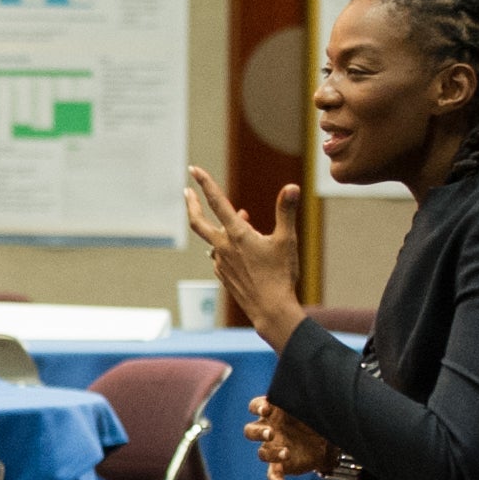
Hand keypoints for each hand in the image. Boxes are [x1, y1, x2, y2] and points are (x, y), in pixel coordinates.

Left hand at [182, 169, 305, 347]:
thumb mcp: (287, 240)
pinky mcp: (223, 276)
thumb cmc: (281, 275)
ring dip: (221, 227)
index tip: (194, 169)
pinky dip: (226, 246)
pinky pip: (219, 256)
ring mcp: (220, 263)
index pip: (217, 202)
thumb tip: (292, 187)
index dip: (205, 183)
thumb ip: (286, 211)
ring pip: (214, 239)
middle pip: (198, 222)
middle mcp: (223, 247)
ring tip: (241, 218)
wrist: (270, 310)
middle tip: (186, 191)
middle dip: (192, 204)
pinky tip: (239, 248)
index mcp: (237, 234)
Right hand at [246, 400, 331, 479]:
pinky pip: (272, 474)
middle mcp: (269, 430)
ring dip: (271, 453)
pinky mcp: (281, 466)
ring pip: (262, 453)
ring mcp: (273, 448)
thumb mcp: (314, 406)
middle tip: (271, 433)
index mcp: (274, 413)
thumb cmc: (317, 419)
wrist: (328, 441)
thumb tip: (316, 383)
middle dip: (258, 432)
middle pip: (250, 431)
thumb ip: (308, 398)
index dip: (257, 407)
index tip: (266, 408)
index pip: (255, 407)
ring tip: (286, 453)